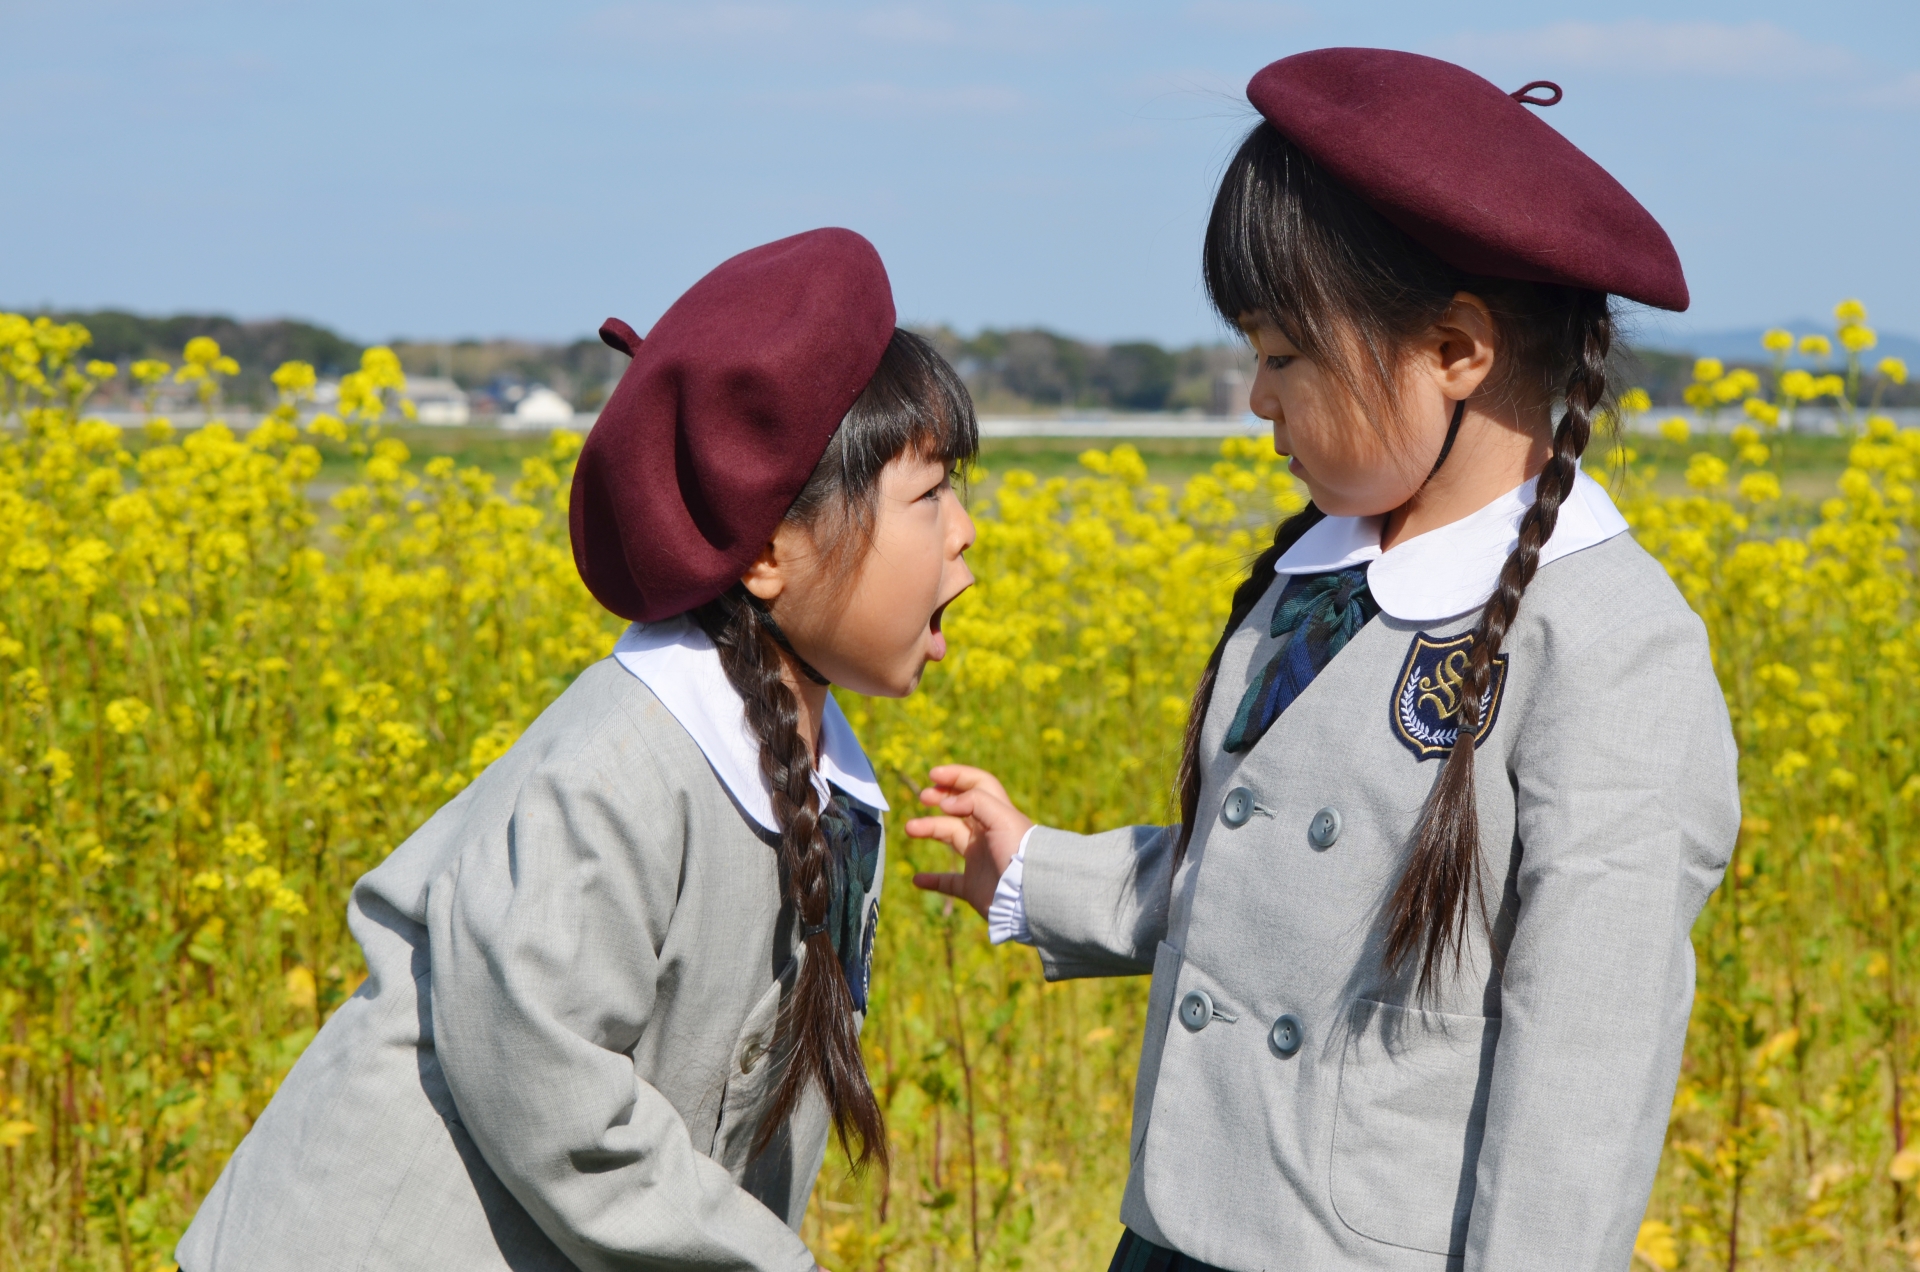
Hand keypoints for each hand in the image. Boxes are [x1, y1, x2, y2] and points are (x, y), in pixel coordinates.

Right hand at [906, 765, 1034, 919]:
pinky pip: (948, 882)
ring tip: (910, 828)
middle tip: (923, 797)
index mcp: (998, 814)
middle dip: (940, 798)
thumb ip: (975, 802)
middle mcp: (988, 833)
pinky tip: (917, 880)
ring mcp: (980, 859)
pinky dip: (932, 880)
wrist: (1028, 897)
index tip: (934, 775)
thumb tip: (946, 803)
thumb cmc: (1019, 853)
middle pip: (959, 808)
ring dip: (928, 829)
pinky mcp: (974, 886)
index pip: (978, 784)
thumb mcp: (1002, 819)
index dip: (957, 776)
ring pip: (949, 837)